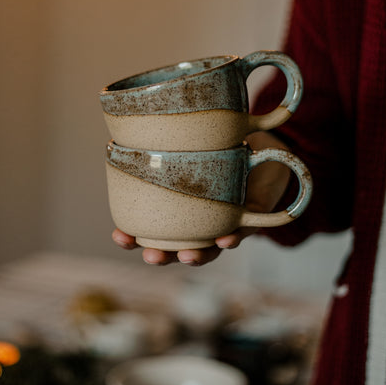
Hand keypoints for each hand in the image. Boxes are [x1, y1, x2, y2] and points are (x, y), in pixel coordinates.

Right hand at [111, 131, 291, 266]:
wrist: (266, 150)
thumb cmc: (221, 148)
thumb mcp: (190, 145)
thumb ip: (167, 143)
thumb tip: (124, 127)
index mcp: (182, 211)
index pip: (153, 233)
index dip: (134, 240)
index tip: (118, 236)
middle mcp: (203, 223)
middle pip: (179, 248)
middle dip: (164, 257)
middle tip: (151, 257)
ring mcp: (228, 222)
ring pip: (211, 249)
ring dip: (198, 256)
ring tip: (187, 256)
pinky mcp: (254, 216)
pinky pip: (244, 230)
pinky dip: (234, 236)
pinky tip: (226, 239)